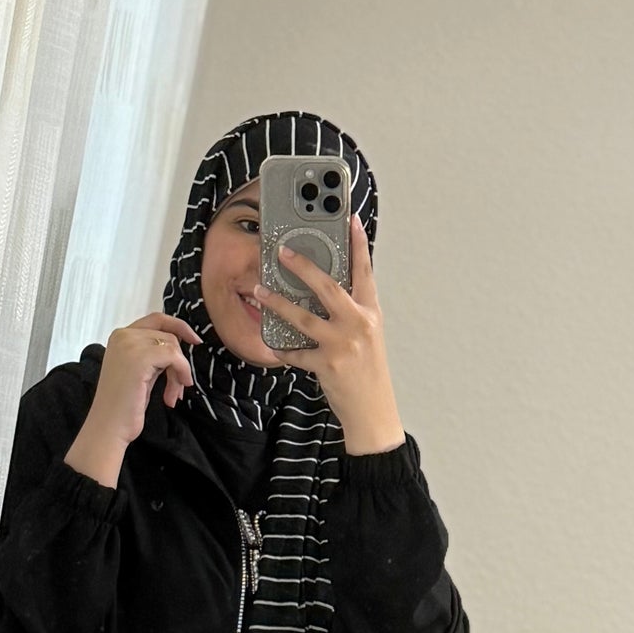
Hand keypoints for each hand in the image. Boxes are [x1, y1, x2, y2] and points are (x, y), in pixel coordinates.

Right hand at [65, 313, 199, 487]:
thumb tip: (182, 344)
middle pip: (168, 334)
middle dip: (179, 360)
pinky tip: (173, 394)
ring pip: (173, 346)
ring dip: (179, 372)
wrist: (109, 426)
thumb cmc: (124, 405)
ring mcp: (129, 344)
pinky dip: (181, 373)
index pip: (157, 319)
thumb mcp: (141, 371)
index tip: (195, 341)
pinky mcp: (139, 358)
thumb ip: (154, 354)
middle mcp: (123, 335)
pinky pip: (174, 356)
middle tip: (181, 385)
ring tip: (173, 395)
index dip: (179, 327)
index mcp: (120, 336)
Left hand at [258, 214, 404, 454]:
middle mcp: (358, 324)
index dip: (359, 244)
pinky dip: (283, 348)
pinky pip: (295, 351)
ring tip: (261, 290)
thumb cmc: (369, 373)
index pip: (365, 272)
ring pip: (302, 316)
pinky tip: (273, 344)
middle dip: (302, 266)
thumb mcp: (368, 336)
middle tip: (283, 252)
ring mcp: (341, 344)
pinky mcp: (325, 364)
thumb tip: (327, 291)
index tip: (351, 220)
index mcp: (370, 313)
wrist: (373, 412)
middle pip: (327, 286)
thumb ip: (352, 312)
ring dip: (277, 302)